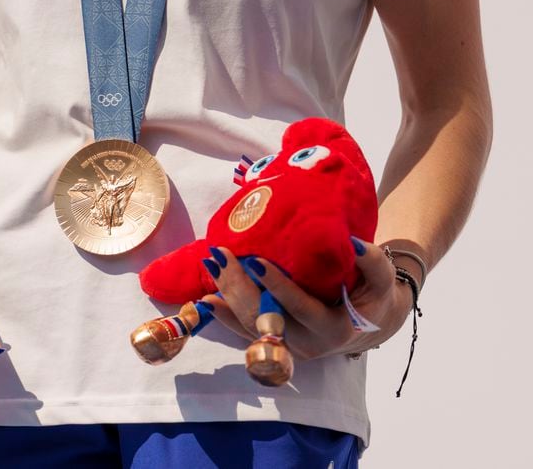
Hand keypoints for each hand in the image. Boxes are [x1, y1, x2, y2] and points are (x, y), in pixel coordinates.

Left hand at [204, 239, 412, 359]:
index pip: (300, 307)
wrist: (368, 321)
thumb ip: (372, 261)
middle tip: (222, 256)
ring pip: (250, 325)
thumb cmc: (373, 294)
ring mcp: (288, 346)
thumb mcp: (382, 278)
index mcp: (334, 329)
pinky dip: (225, 315)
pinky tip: (206, 299)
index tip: (255, 261)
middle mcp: (307, 344)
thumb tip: (351, 243)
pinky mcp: (275, 342)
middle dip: (239, 287)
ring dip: (227, 296)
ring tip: (211, 266)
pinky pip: (245, 330)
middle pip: (266, 318)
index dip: (277, 286)